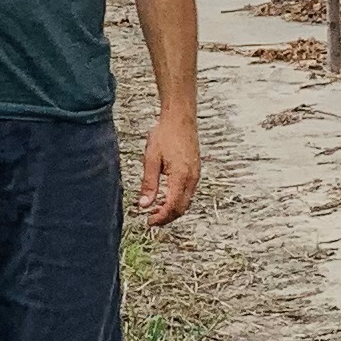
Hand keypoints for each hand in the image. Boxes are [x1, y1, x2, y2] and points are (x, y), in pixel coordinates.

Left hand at [138, 109, 199, 225]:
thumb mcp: (151, 159)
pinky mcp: (195, 171)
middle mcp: (192, 178)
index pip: (173, 206)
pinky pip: (188, 192)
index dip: (161, 218)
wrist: (180, 118)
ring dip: (173, 209)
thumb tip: (144, 205)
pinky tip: (166, 197)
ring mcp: (196, 174)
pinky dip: (178, 200)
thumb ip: (149, 184)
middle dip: (167, 217)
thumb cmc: (165, 134)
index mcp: (181, 176)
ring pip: (186, 201)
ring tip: (156, 211)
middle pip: (182, 208)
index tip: (149, 222)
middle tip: (151, 219)